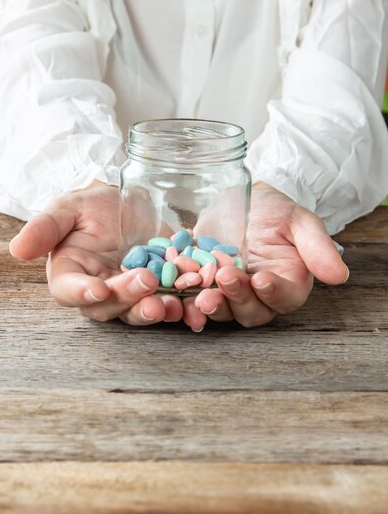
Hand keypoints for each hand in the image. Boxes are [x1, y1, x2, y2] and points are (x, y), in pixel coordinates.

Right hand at [9, 182, 182, 324]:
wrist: (132, 202)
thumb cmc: (94, 205)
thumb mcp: (70, 206)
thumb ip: (46, 226)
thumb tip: (17, 249)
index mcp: (71, 274)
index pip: (69, 291)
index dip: (82, 293)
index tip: (98, 289)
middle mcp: (98, 291)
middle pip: (107, 307)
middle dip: (127, 299)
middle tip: (146, 283)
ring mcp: (130, 294)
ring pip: (137, 312)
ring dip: (154, 311)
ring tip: (172, 304)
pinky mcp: (159, 292)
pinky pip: (168, 305)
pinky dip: (182, 308)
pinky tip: (194, 305)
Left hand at [186, 184, 349, 330]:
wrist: (241, 201)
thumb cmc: (275, 211)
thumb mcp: (299, 220)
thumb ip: (317, 246)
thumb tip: (339, 275)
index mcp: (286, 283)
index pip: (284, 298)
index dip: (274, 293)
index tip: (262, 279)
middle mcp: (257, 295)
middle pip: (251, 311)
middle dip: (237, 300)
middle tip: (224, 281)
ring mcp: (228, 293)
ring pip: (223, 311)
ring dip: (211, 307)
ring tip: (200, 296)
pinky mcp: (201, 285)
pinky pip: (193, 300)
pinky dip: (184, 303)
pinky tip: (174, 298)